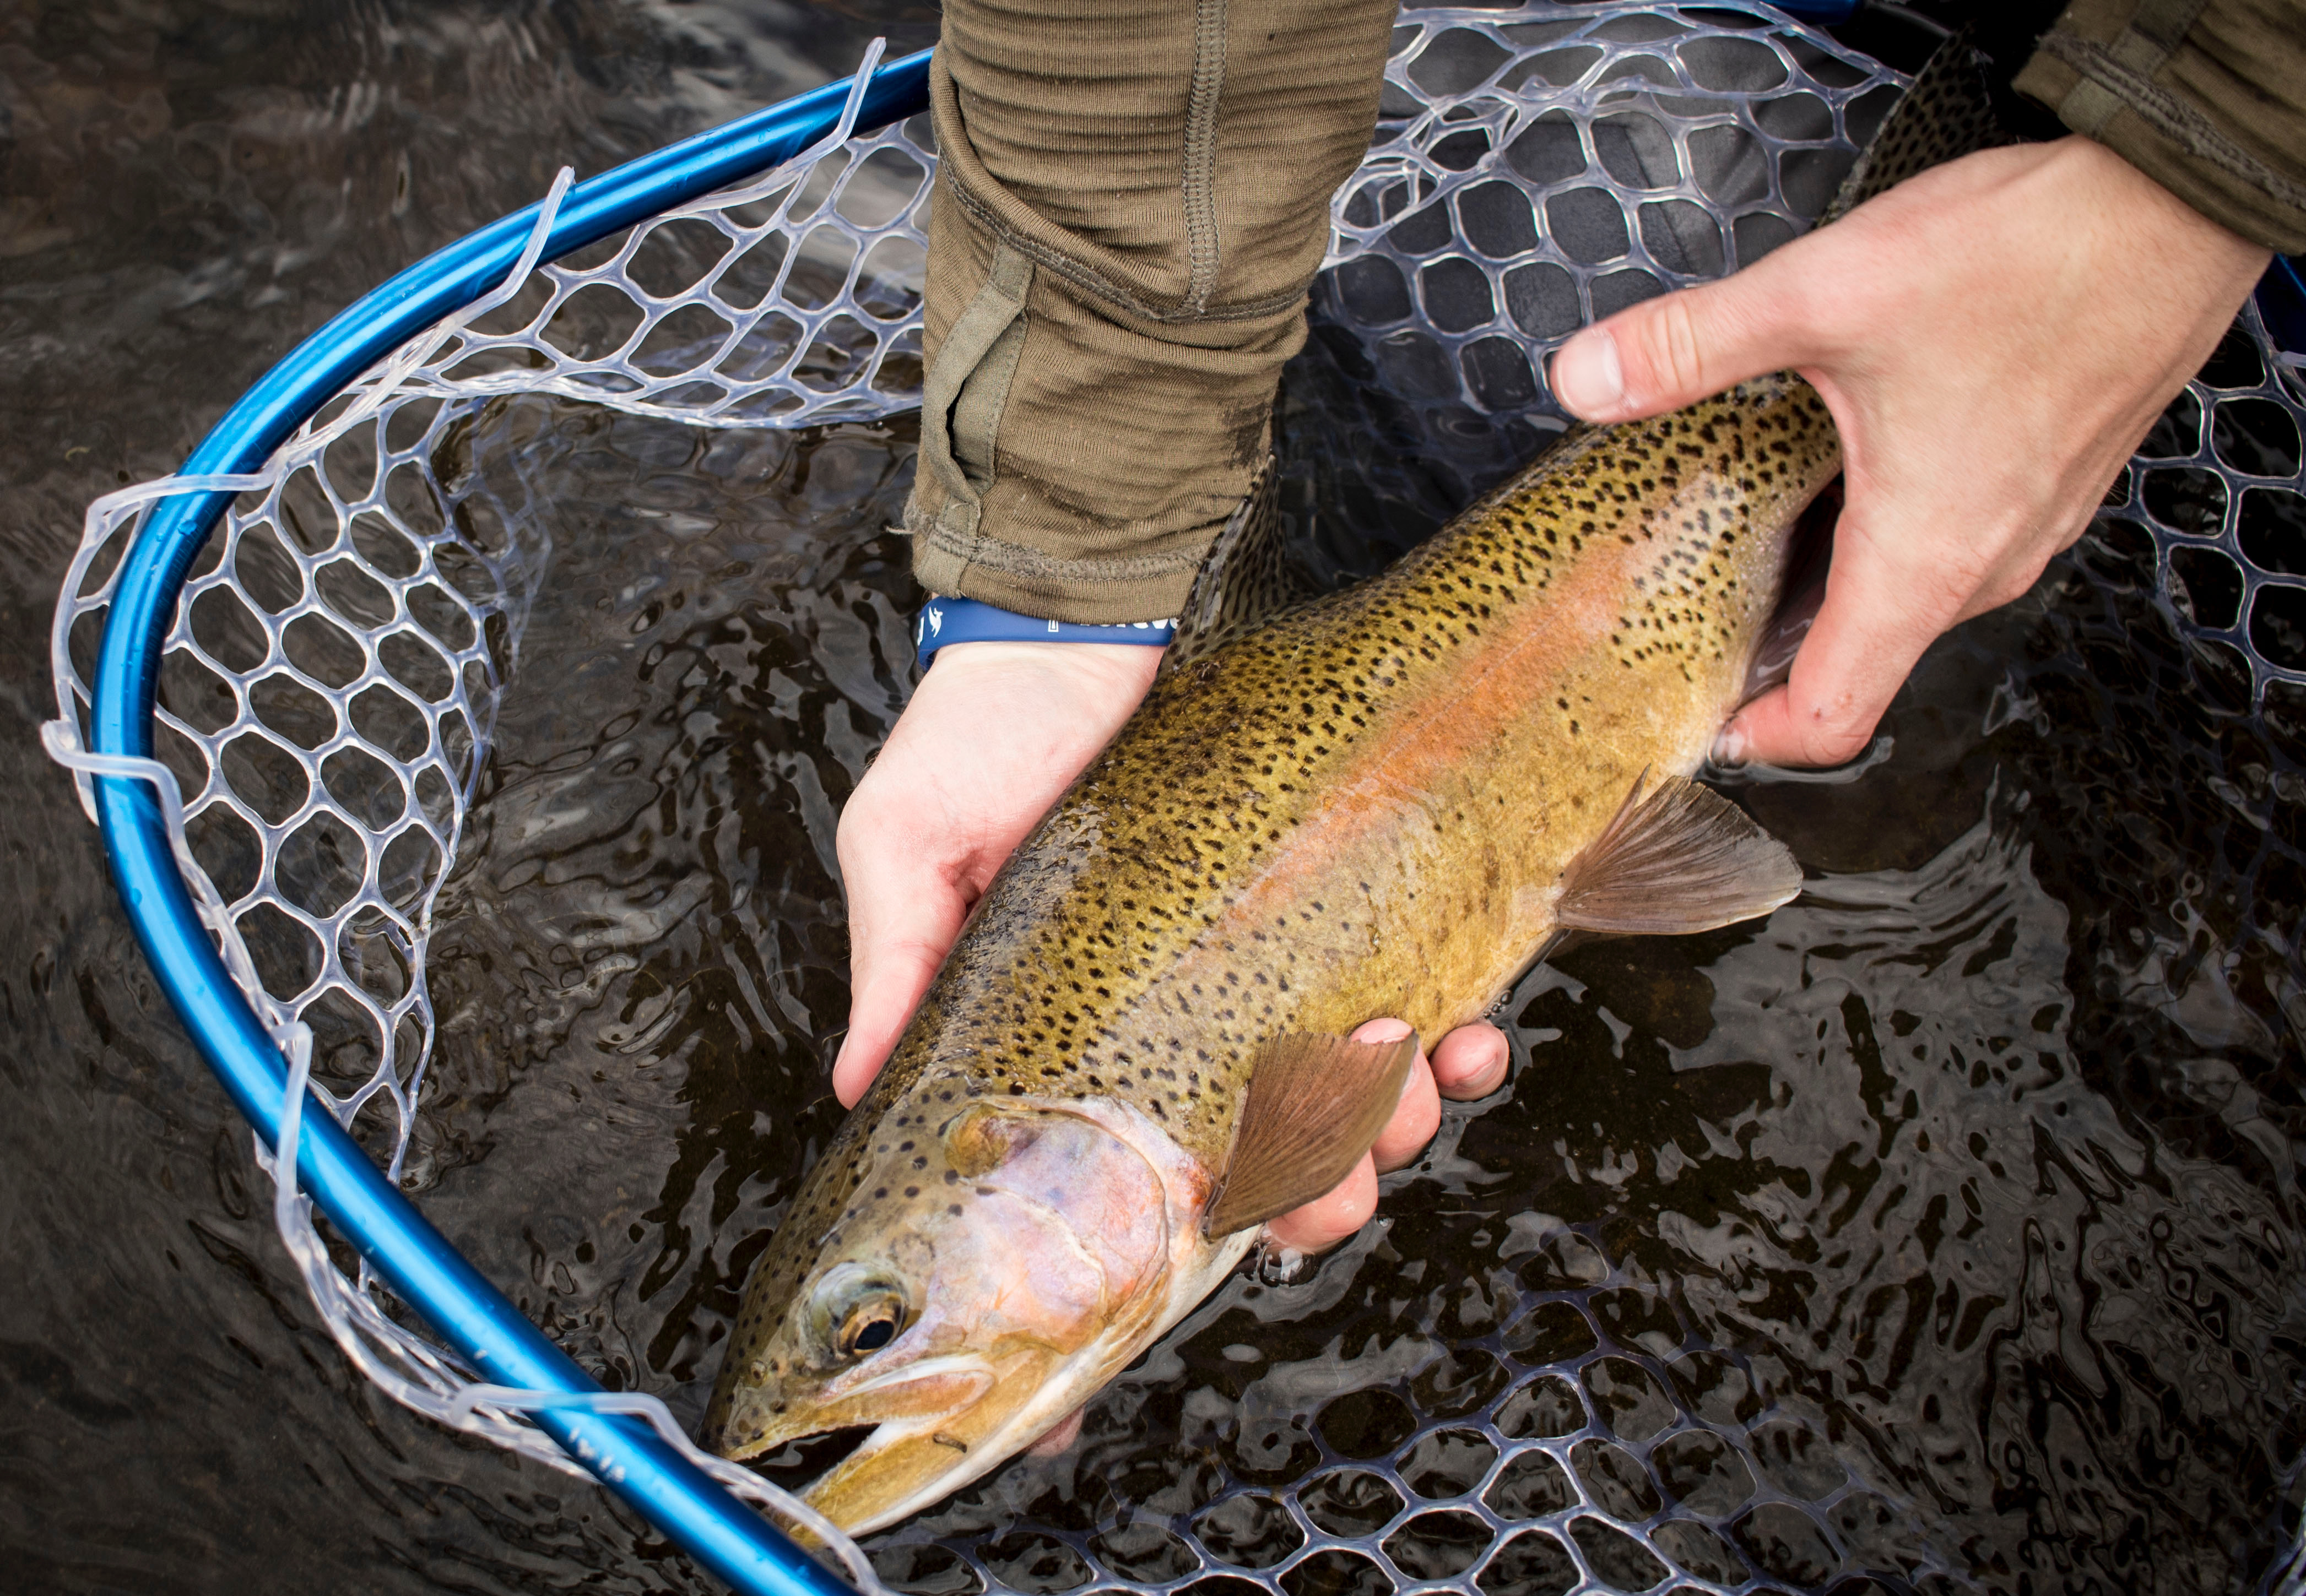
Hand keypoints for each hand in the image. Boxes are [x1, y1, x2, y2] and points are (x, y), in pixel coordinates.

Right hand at [832, 640, 1509, 1246]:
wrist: (1082, 607)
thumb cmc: (982, 730)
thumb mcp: (909, 844)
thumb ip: (895, 966)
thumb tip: (858, 1090)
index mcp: (1086, 1027)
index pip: (1145, 1159)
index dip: (1188, 1225)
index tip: (1217, 1245)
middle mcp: (1190, 1010)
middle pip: (1277, 1149)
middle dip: (1323, 1189)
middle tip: (1338, 1187)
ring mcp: (1278, 955)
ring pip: (1366, 1090)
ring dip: (1402, 1117)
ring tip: (1411, 1083)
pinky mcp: (1350, 890)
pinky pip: (1429, 991)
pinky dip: (1461, 1037)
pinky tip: (1473, 1037)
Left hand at [1547, 135, 2271, 767]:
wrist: (2175, 202)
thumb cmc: (2036, 257)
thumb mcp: (1827, 295)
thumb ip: (1694, 346)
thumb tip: (1588, 378)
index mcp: (1926, 561)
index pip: (1832, 719)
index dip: (1753, 739)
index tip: (1692, 717)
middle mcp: (1984, 564)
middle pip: (1858, 658)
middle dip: (1770, 644)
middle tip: (1688, 602)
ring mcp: (2025, 525)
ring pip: (1905, 594)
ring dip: (1829, 576)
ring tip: (1753, 526)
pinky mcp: (2045, 480)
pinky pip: (1950, 539)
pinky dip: (1885, 525)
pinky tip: (1842, 459)